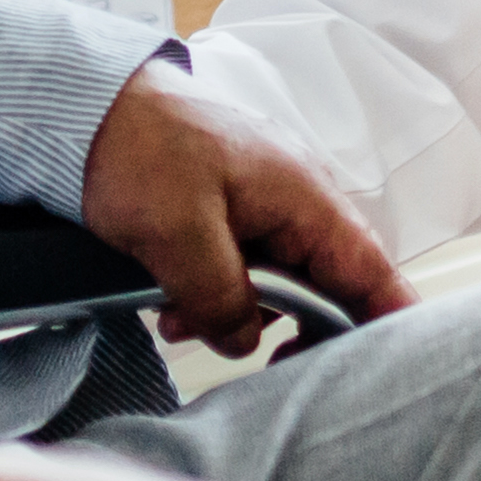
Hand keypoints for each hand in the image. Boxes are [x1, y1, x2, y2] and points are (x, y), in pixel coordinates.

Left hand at [81, 63, 409, 355]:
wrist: (84, 111)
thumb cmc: (137, 145)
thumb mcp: (179, 232)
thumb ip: (221, 297)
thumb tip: (242, 341)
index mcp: (303, 196)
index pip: (372, 270)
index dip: (390, 321)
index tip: (396, 369)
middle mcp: (295, 201)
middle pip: (330, 285)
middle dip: (299, 332)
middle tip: (273, 370)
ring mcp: (262, 206)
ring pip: (280, 283)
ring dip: (240, 314)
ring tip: (185, 324)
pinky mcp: (228, 214)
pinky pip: (242, 268)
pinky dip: (214, 295)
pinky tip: (173, 306)